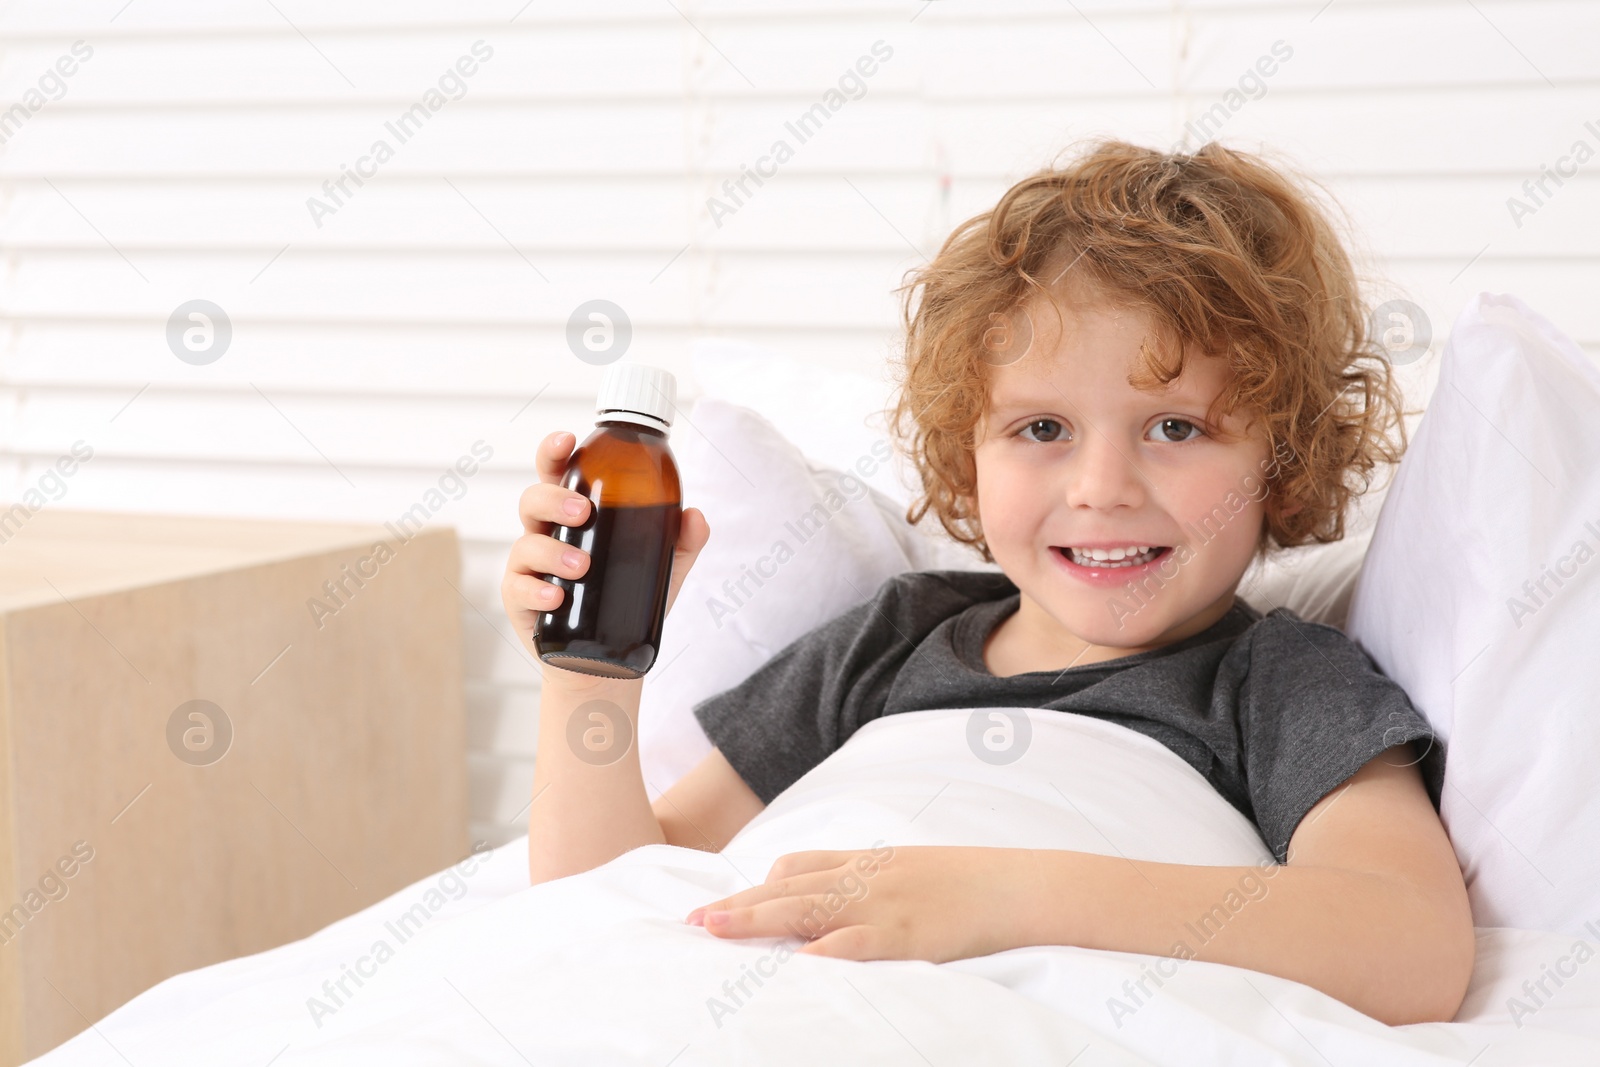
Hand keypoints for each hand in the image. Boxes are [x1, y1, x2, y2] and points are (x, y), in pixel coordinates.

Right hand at [501, 429, 710, 658]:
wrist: (605, 663)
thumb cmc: (626, 601)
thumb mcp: (661, 570)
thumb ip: (681, 542)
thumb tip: (695, 516)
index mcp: (575, 516)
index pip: (558, 474)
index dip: (555, 453)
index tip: (568, 441)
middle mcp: (547, 535)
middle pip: (534, 500)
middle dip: (554, 499)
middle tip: (584, 512)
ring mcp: (530, 568)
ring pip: (525, 544)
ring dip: (552, 550)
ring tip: (582, 566)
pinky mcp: (520, 602)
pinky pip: (517, 589)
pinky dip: (536, 591)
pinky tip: (557, 597)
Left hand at [683, 846, 1027, 962]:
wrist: (1019, 885)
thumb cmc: (969, 884)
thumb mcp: (910, 871)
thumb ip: (868, 882)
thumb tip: (829, 899)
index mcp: (868, 864)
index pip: (797, 867)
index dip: (753, 887)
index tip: (715, 904)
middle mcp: (866, 879)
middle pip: (787, 887)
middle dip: (737, 905)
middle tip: (691, 920)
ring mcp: (883, 905)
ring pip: (806, 908)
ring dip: (755, 919)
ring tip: (713, 931)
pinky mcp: (905, 935)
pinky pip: (854, 942)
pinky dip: (821, 951)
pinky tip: (790, 962)